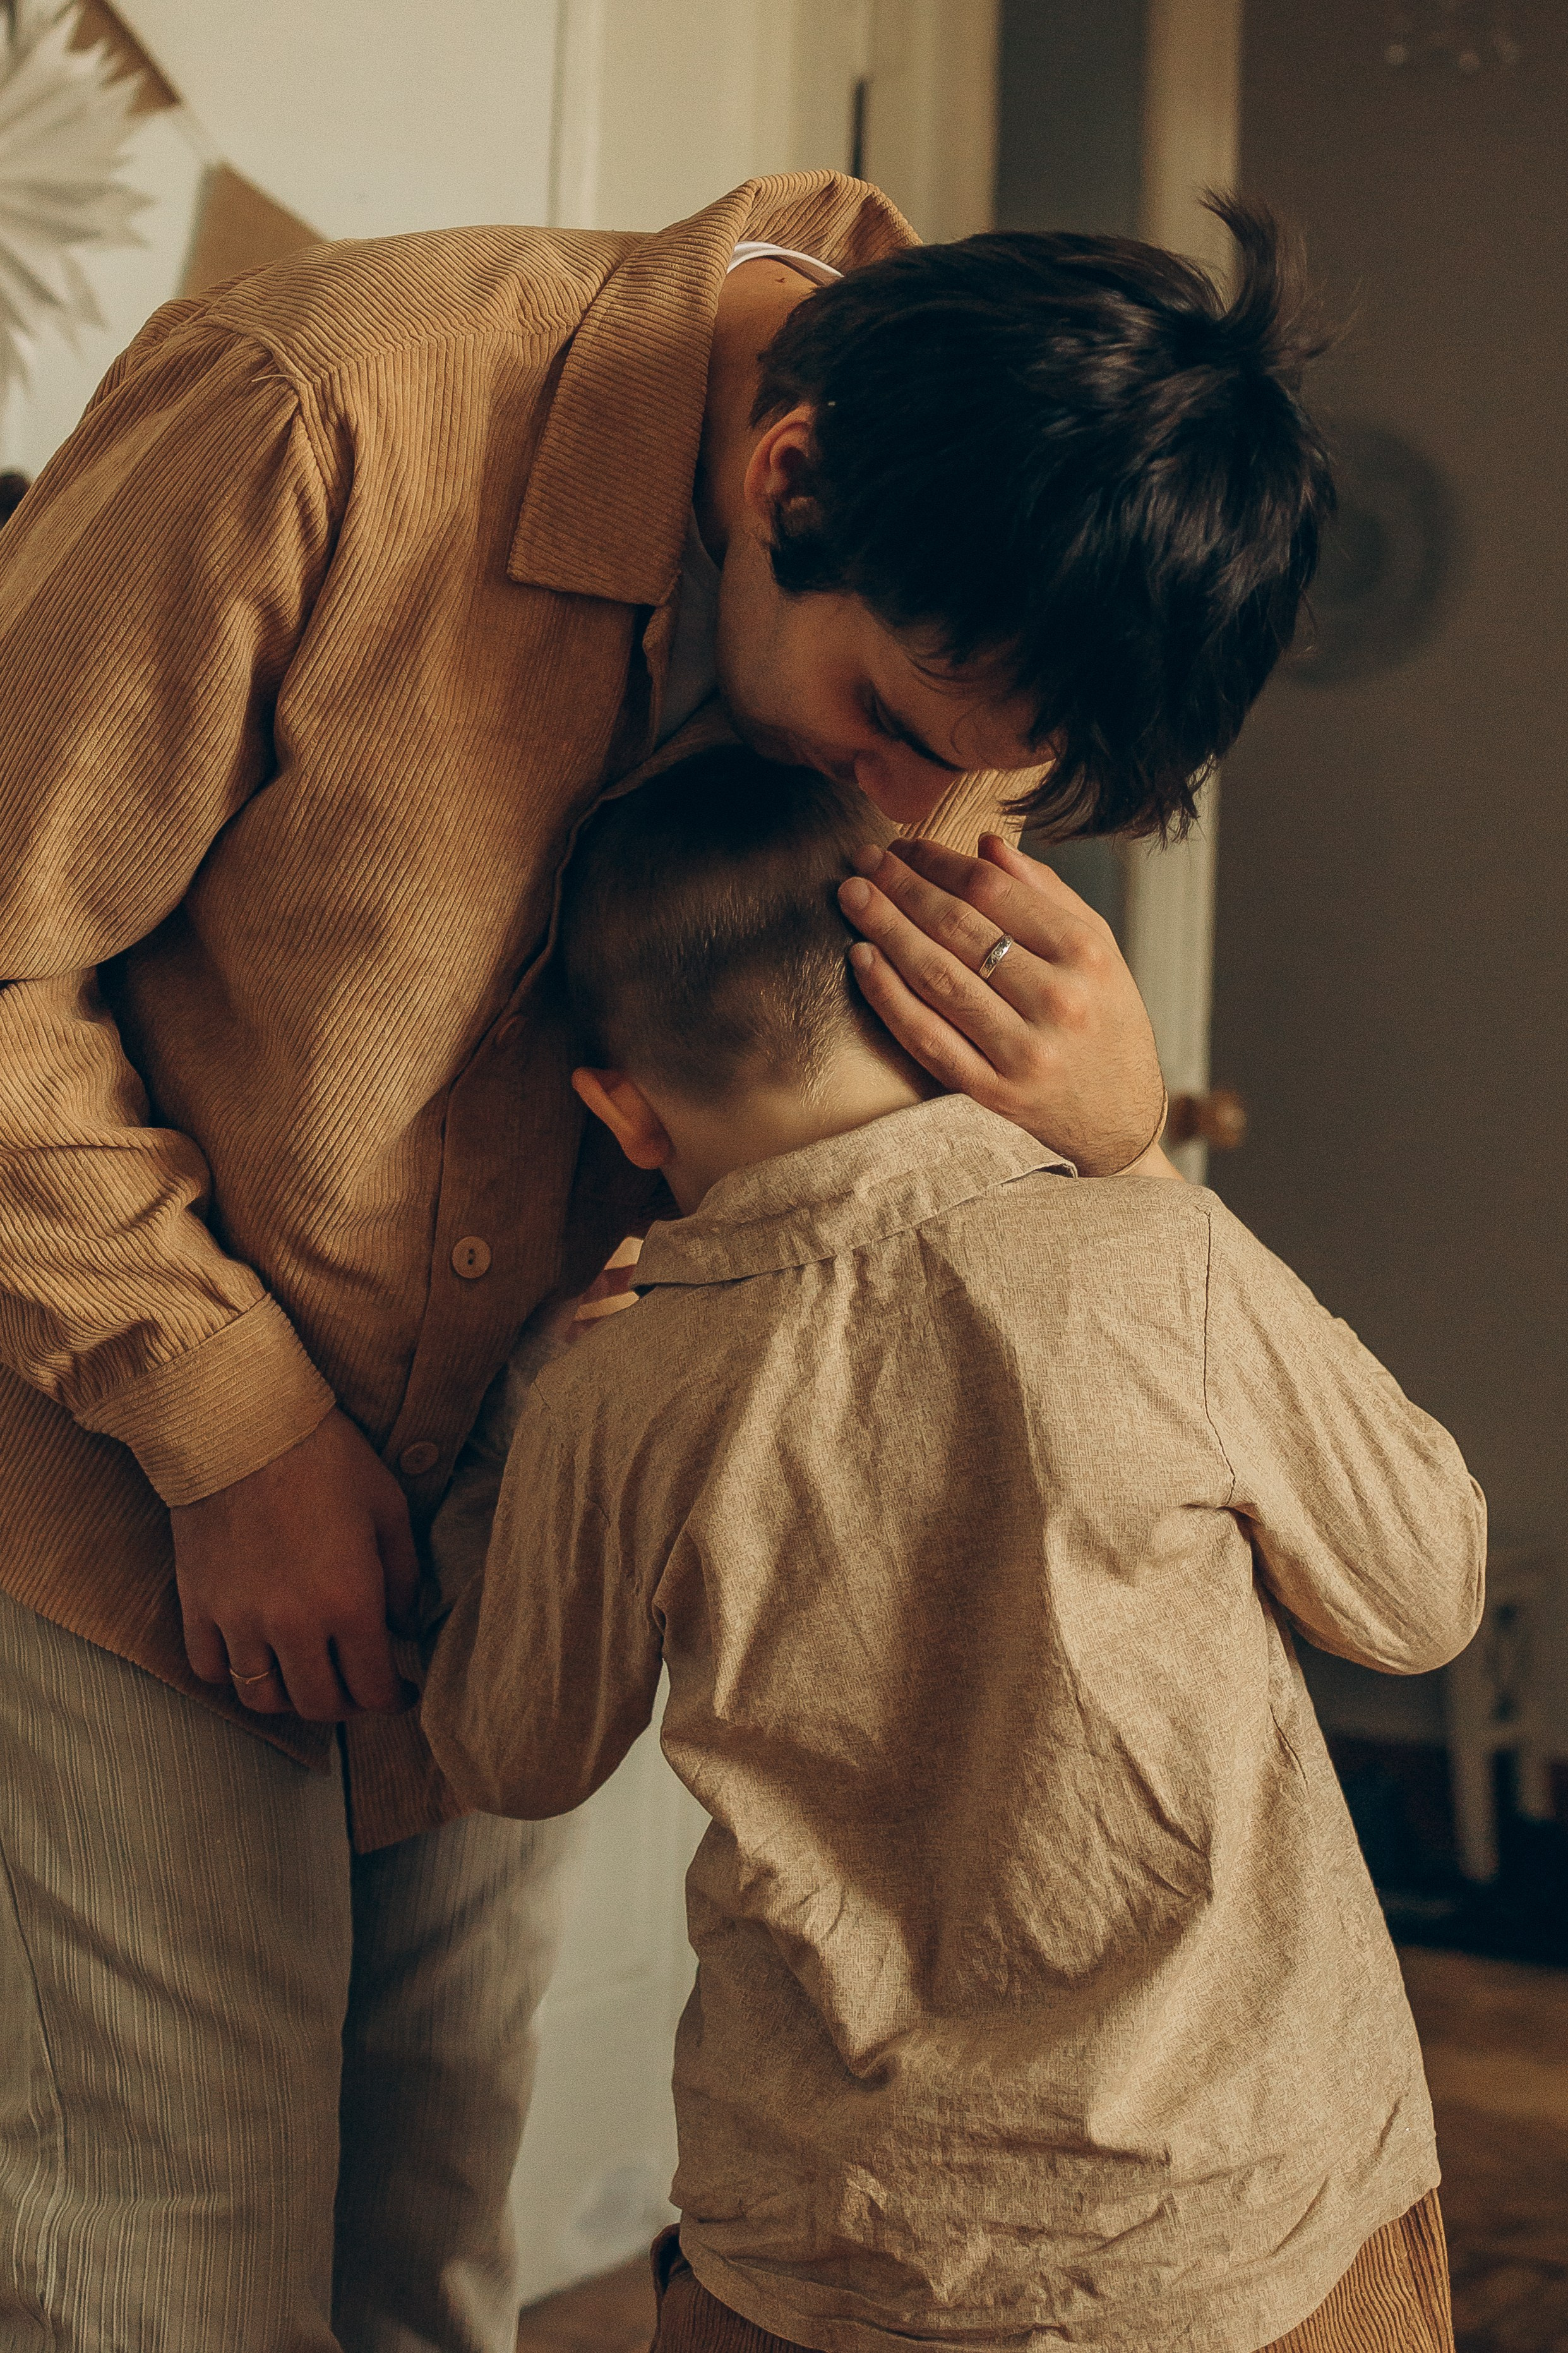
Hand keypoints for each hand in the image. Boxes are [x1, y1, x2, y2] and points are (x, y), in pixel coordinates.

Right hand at [172, 1409, 420, 1721]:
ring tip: (307, 1676)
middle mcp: (293, 1624)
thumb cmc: (326, 1458)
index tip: (399, 1693)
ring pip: (262, 1699)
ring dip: (290, 1697)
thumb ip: (404, 1576)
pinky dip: (233, 1675)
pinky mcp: (198, 1604)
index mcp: (349, 1602)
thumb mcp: (388, 1508)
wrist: (243, 1427)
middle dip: (346, 1705)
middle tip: (357, 1688)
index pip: (373, 1688)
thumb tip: (403, 1624)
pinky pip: (210, 1669)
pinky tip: (254, 1656)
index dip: (392, 1700)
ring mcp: (239, 1619)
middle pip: (318, 1705)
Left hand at [838, 833, 1167, 1176]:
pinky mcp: (994, 1092)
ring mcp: (1023, 1051)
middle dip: (902, 888)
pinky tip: (862, 959)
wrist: (1122, 1116)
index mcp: (1084, 953)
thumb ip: (1047, 893)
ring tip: (852, 896)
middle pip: (959, 929)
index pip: (993, 891)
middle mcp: (1057, 1000)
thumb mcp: (1098, 946)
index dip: (939, 862)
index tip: (905, 846)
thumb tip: (986, 843)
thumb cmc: (1105, 1018)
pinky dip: (889, 996)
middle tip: (864, 861)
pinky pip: (927, 1038)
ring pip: (937, 978)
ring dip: (885, 930)